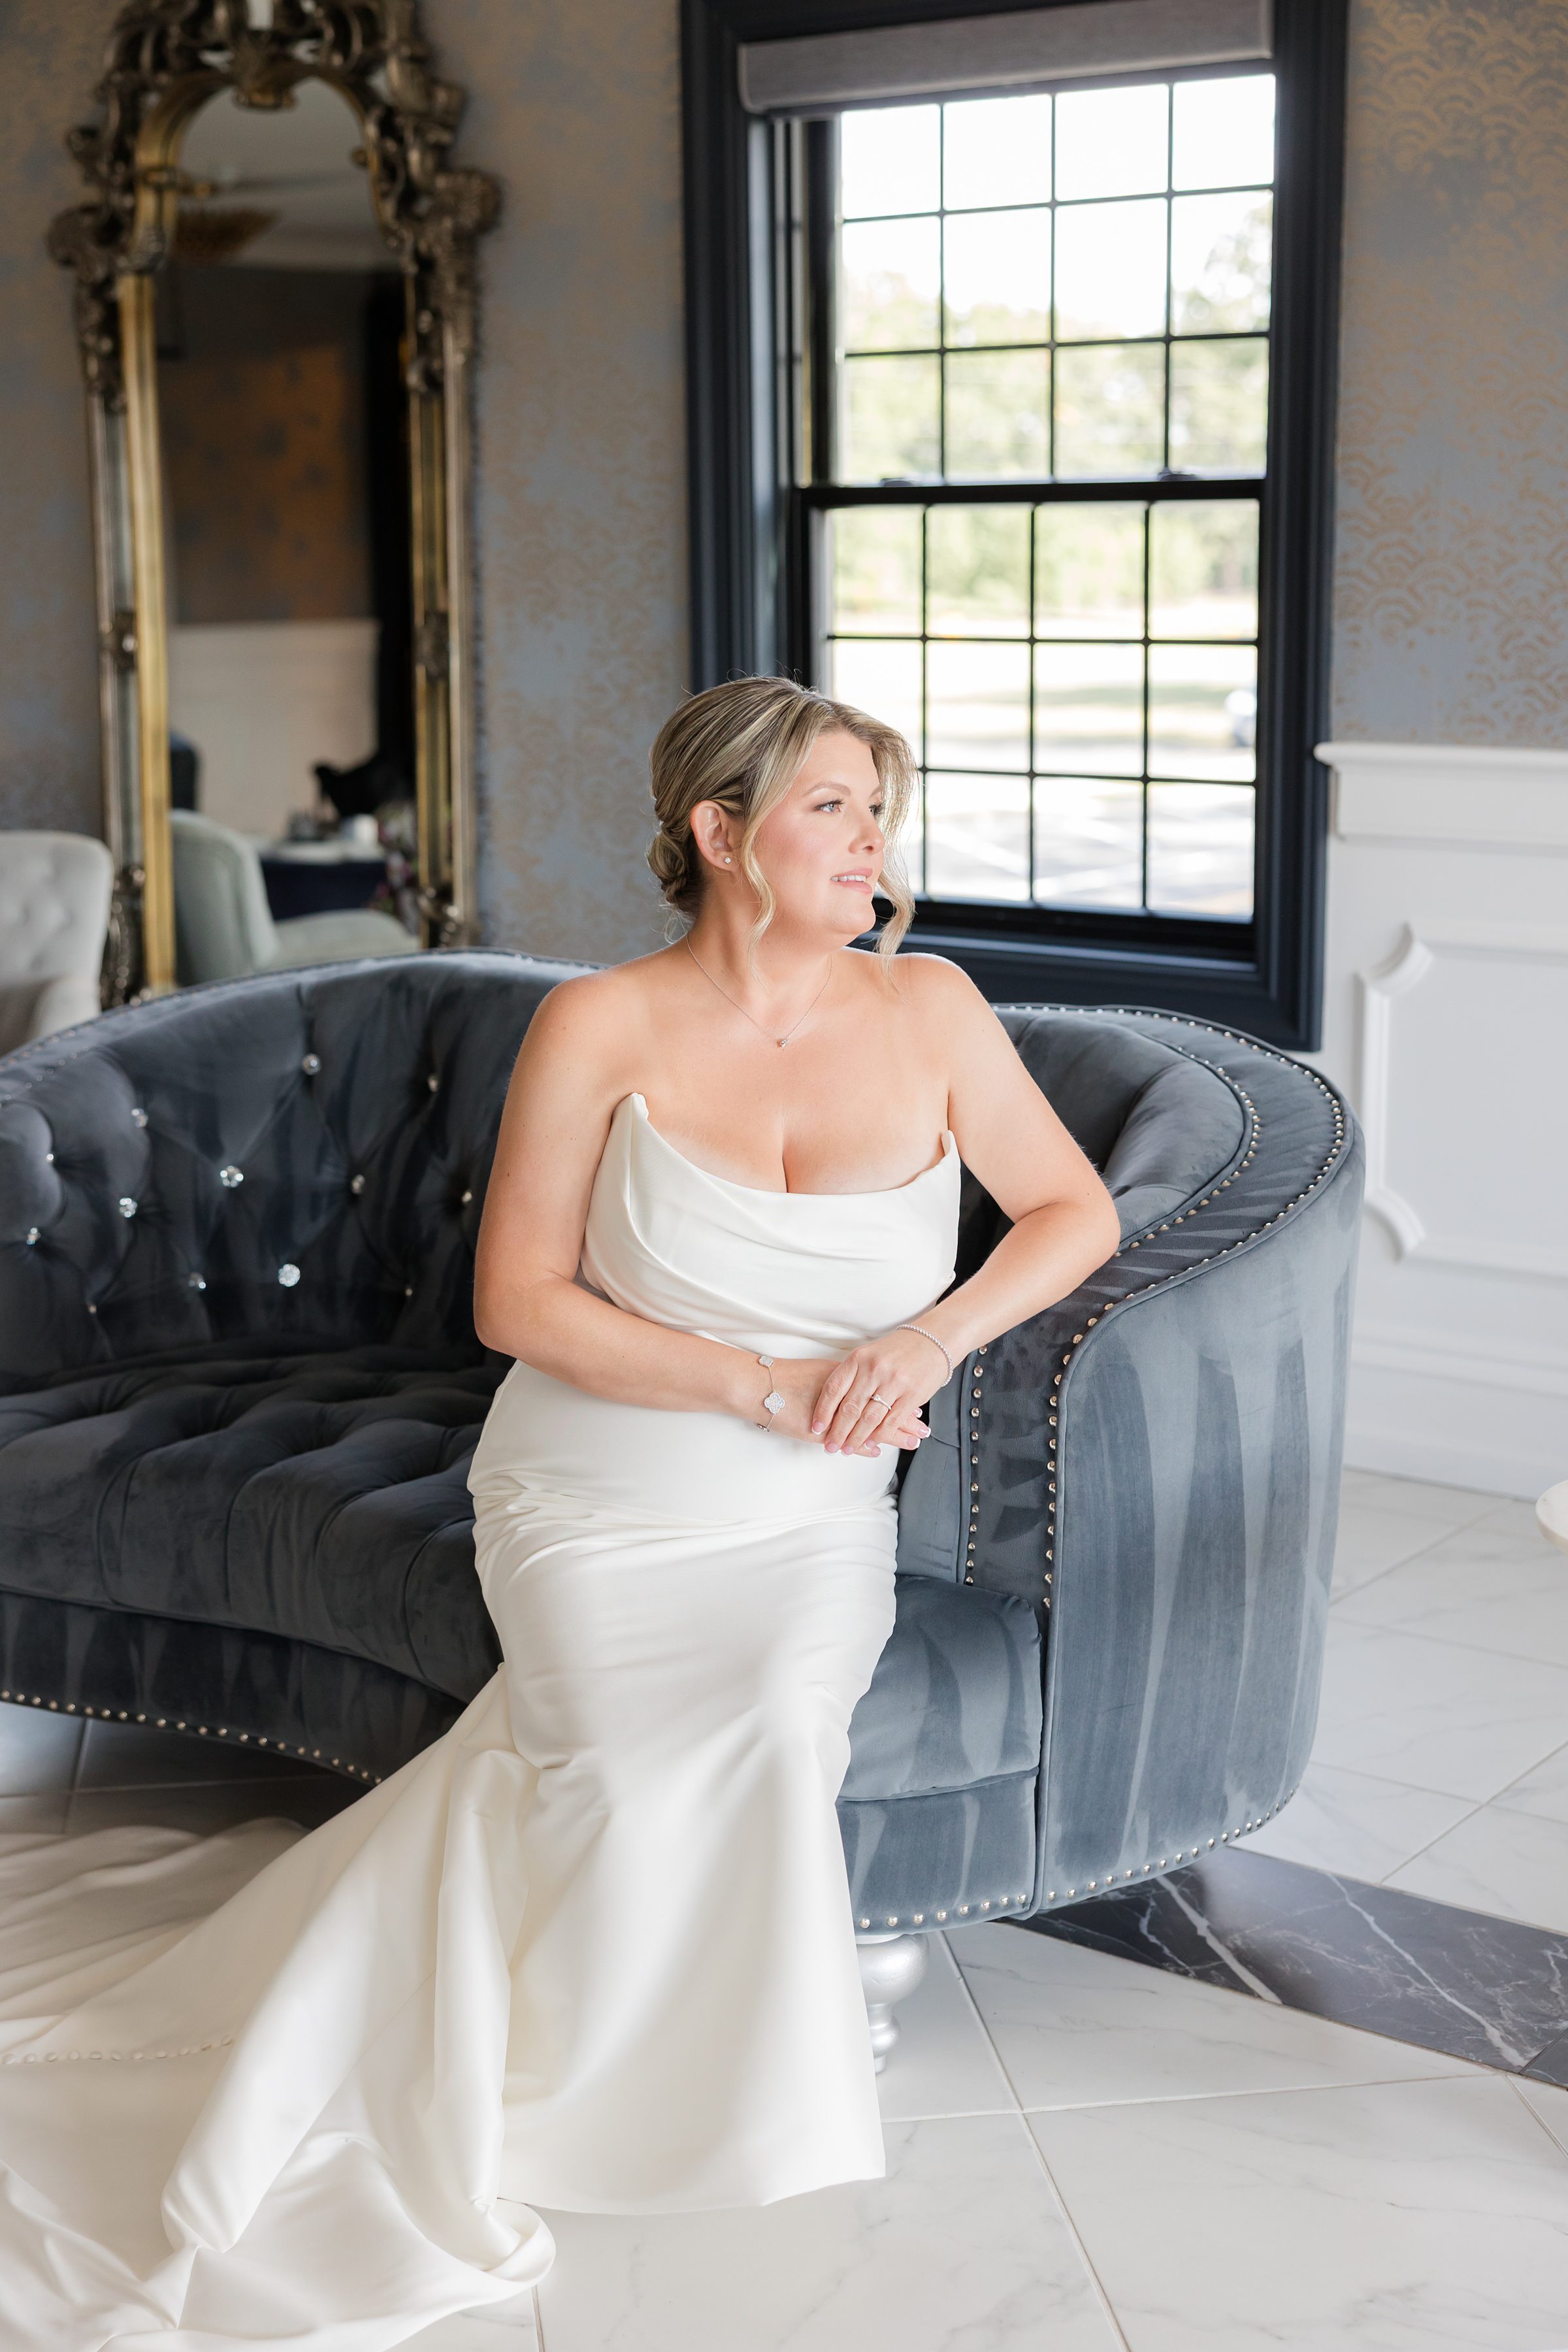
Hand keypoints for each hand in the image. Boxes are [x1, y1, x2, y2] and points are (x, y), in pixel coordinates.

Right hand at [755, 1355, 928, 1455]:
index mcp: (846, 1377)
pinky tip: (878, 1450)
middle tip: (924, 1428)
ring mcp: (832, 1411)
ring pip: (870, 1423)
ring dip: (894, 1434)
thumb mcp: (820, 1374)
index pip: (880, 1390)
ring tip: (914, 1441)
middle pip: (881, 1407)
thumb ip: (843, 1384)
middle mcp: (843, 1393)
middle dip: (905, 1420)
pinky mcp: (820, 1427)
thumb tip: (860, 1389)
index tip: (917, 1407)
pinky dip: (864, 1444)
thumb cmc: (785, 1378)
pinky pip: (847, 1436)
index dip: (899, 1400)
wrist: (757, 1384)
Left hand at [809, 1329, 949, 1455]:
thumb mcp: (869, 1354)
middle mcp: (874, 1369)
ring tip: (847, 1449)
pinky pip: (891, 1421)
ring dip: (856, 1438)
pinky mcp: (912, 1395)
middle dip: (837, 1431)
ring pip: (869, 1418)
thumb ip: (852, 1375)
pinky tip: (870, 1444)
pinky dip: (878, 1436)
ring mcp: (894, 1382)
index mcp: (859, 1358)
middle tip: (830, 1446)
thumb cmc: (897, 1350)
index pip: (834, 1388)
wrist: (932, 1341)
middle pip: (850, 1407)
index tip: (816, 1427)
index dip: (823, 1411)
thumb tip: (831, 1403)